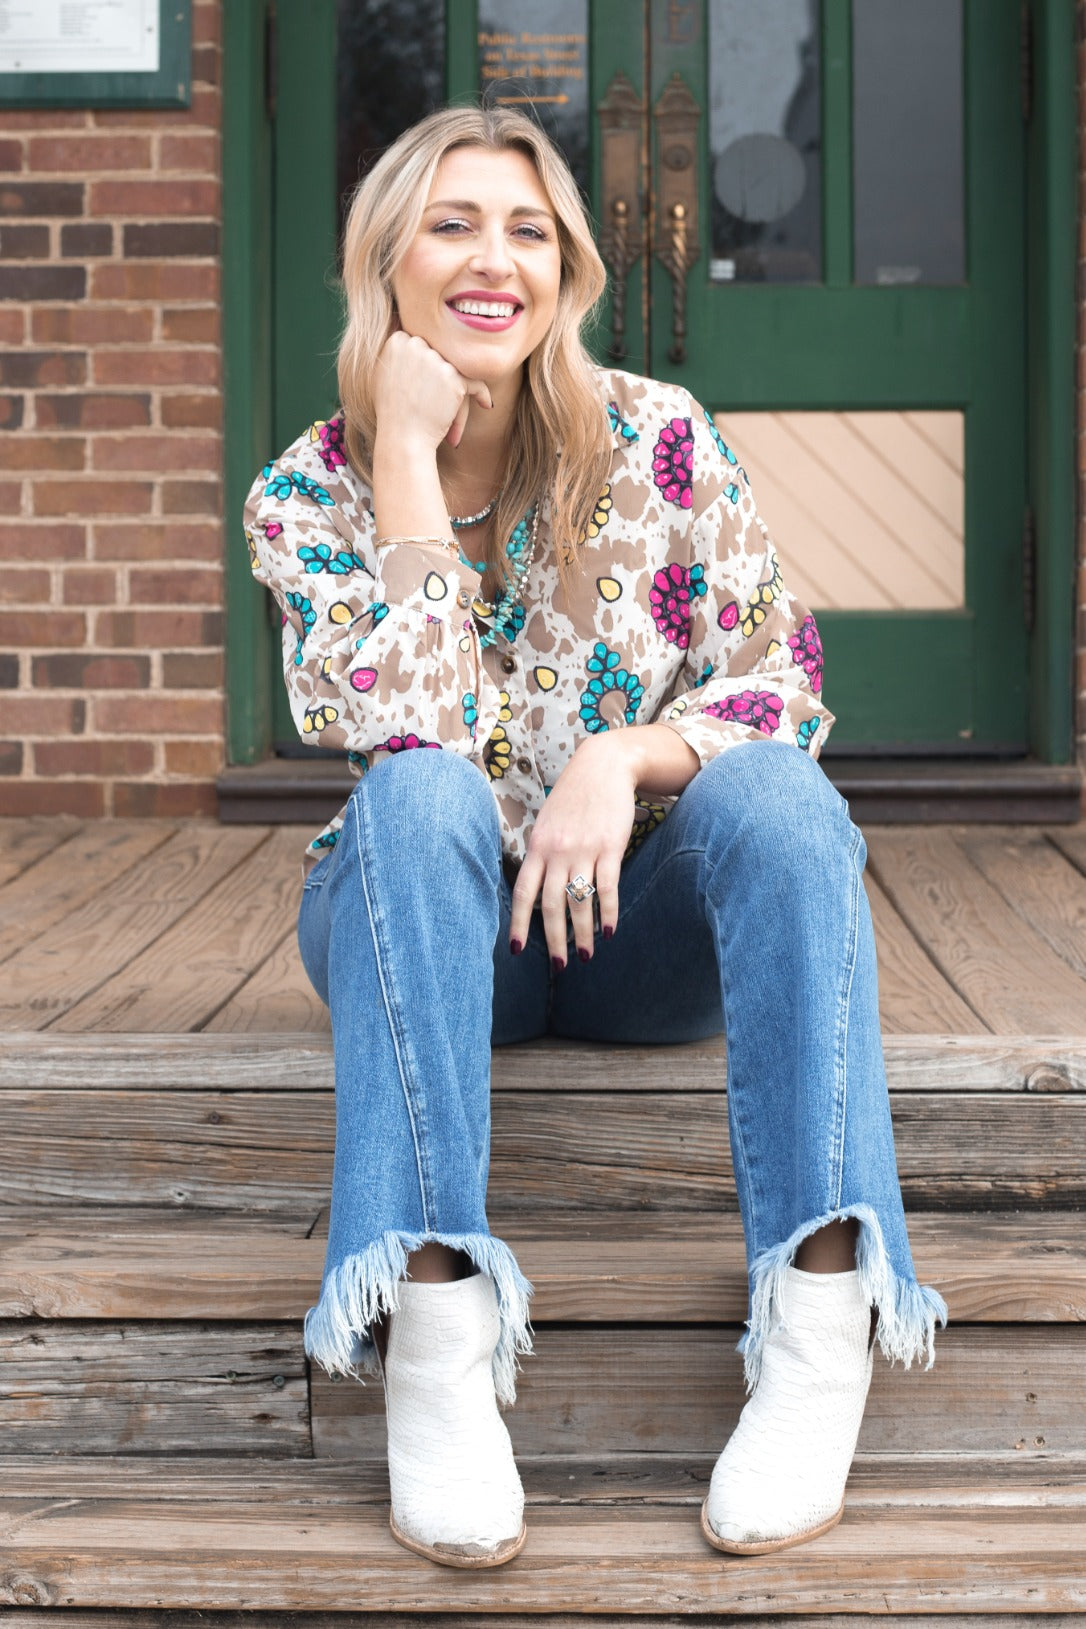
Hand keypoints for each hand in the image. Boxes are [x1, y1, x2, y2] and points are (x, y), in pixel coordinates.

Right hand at [372, 331, 491, 453]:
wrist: (402, 437)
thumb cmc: (391, 412)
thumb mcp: (381, 374)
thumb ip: (394, 352)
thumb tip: (402, 335)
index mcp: (397, 341)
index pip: (421, 342)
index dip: (427, 361)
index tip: (429, 380)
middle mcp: (415, 345)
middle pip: (440, 353)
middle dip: (445, 375)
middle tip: (443, 397)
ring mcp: (435, 360)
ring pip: (457, 368)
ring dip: (461, 389)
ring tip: (458, 411)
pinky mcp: (453, 378)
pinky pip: (474, 383)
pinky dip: (482, 394)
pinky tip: (486, 405)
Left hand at [509, 735, 636, 968]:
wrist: (603, 766)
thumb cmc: (573, 797)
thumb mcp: (547, 822)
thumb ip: (542, 853)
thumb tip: (536, 887)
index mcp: (537, 847)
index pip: (522, 892)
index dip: (517, 923)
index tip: (516, 949)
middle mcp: (557, 851)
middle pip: (551, 905)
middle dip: (553, 940)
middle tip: (558, 966)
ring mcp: (584, 849)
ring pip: (579, 901)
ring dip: (582, 934)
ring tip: (585, 956)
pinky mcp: (610, 846)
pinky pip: (607, 888)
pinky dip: (608, 913)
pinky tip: (609, 931)